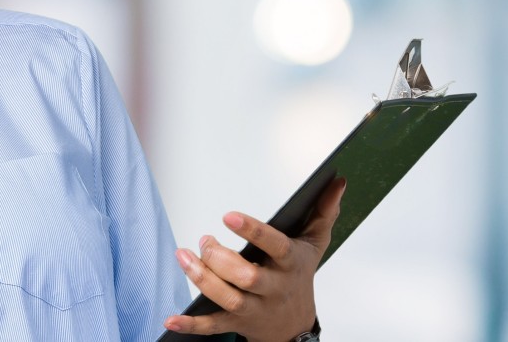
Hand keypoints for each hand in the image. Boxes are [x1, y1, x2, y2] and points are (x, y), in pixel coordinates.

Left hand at [163, 177, 344, 340]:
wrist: (295, 326)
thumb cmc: (300, 276)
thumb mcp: (316, 243)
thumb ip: (325, 211)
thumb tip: (337, 182)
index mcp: (290, 263)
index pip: (274, 246)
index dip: (252, 231)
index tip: (228, 216)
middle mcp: (273, 288)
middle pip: (247, 277)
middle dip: (221, 258)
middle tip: (205, 240)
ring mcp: (255, 309)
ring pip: (228, 298)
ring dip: (202, 279)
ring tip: (183, 256)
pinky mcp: (238, 324)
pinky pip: (213, 326)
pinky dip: (192, 324)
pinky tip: (171, 318)